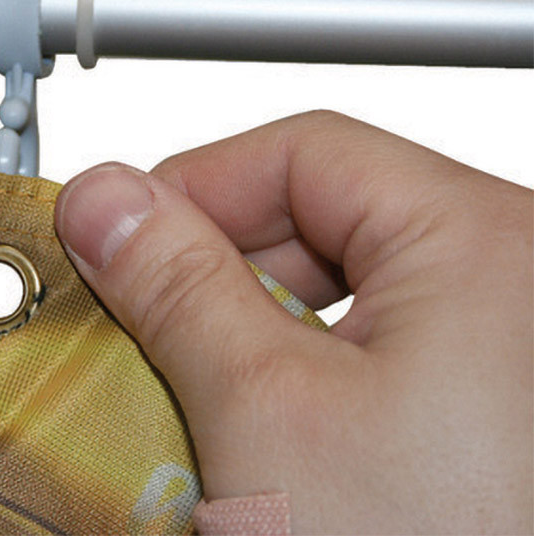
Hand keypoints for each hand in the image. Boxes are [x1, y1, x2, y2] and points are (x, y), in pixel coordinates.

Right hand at [54, 110, 531, 534]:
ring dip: (256, 339)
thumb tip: (108, 203)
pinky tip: (272, 447)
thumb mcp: (269, 419)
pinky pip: (379, 356)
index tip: (120, 240)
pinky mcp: (499, 415)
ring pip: (344, 293)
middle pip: (321, 218)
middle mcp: (518, 282)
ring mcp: (510, 351)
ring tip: (207, 407)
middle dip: (218, 275)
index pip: (299, 152)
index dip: (192, 187)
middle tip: (147, 332)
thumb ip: (176, 286)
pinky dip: (309, 385)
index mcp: (486, 242)